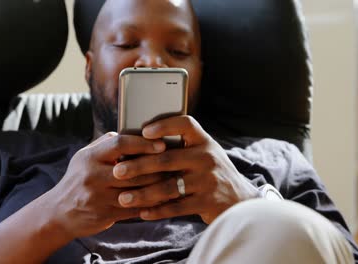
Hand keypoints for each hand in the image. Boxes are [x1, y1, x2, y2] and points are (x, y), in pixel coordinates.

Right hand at [45, 132, 166, 239]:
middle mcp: (93, 176)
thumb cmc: (78, 179)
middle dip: (157, 166)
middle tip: (176, 163)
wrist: (59, 213)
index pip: (119, 144)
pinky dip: (151, 204)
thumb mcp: (84, 157)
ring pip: (137, 191)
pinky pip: (135, 209)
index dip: (142, 143)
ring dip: (158, 186)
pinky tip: (163, 199)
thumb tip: (131, 131)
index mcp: (89, 158)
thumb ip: (105, 144)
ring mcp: (99, 197)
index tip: (161, 144)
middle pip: (133, 170)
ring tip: (175, 180)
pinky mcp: (105, 214)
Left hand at [112, 116, 259, 223]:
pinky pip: (177, 207)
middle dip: (139, 166)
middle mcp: (206, 158)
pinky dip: (158, 210)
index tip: (144, 131)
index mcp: (203, 141)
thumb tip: (138, 143)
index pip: (185, 124)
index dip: (165, 126)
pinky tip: (142, 212)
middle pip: (167, 159)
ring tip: (123, 198)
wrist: (240, 201)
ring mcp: (208, 180)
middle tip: (117, 171)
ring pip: (169, 186)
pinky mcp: (207, 202)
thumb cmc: (210, 173)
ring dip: (143, 193)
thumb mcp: (202, 153)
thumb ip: (179, 148)